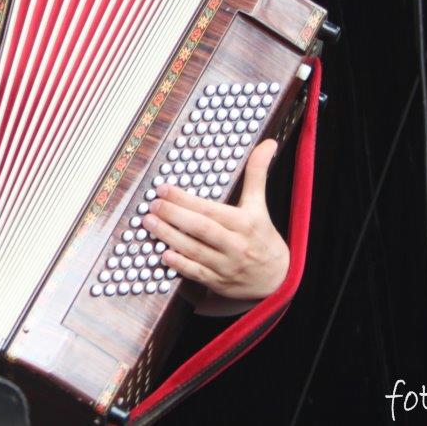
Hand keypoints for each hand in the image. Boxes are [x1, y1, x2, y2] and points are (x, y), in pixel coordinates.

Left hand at [143, 138, 288, 300]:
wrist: (277, 278)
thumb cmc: (263, 237)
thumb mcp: (261, 204)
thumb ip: (257, 173)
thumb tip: (267, 143)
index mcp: (245, 223)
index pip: (211, 210)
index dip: (185, 200)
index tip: (164, 188)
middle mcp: (235, 245)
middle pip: (201, 229)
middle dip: (173, 216)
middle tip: (152, 205)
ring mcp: (226, 266)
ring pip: (195, 251)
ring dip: (169, 236)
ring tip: (148, 223)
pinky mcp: (218, 282)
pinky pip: (196, 274)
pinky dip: (180, 265)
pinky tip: (163, 254)